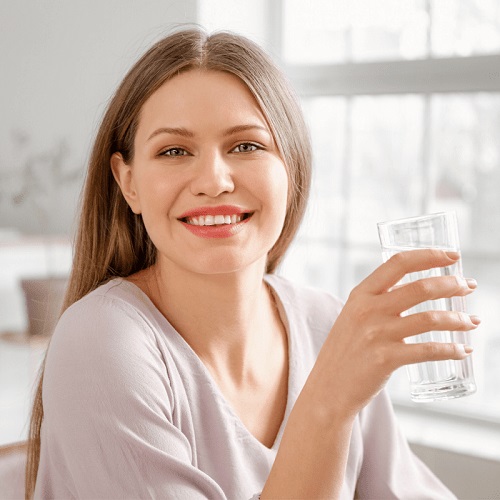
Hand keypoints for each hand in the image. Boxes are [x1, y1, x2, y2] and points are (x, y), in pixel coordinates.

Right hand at [305, 249, 477, 420]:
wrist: (328, 387)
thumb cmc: (346, 351)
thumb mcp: (354, 316)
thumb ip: (380, 301)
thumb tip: (422, 289)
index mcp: (361, 294)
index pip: (398, 263)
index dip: (429, 255)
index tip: (452, 255)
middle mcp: (368, 310)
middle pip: (420, 287)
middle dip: (452, 284)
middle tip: (468, 286)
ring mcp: (376, 334)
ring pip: (430, 319)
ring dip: (458, 319)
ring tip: (472, 322)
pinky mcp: (385, 359)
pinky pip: (428, 350)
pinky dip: (451, 350)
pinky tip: (462, 350)